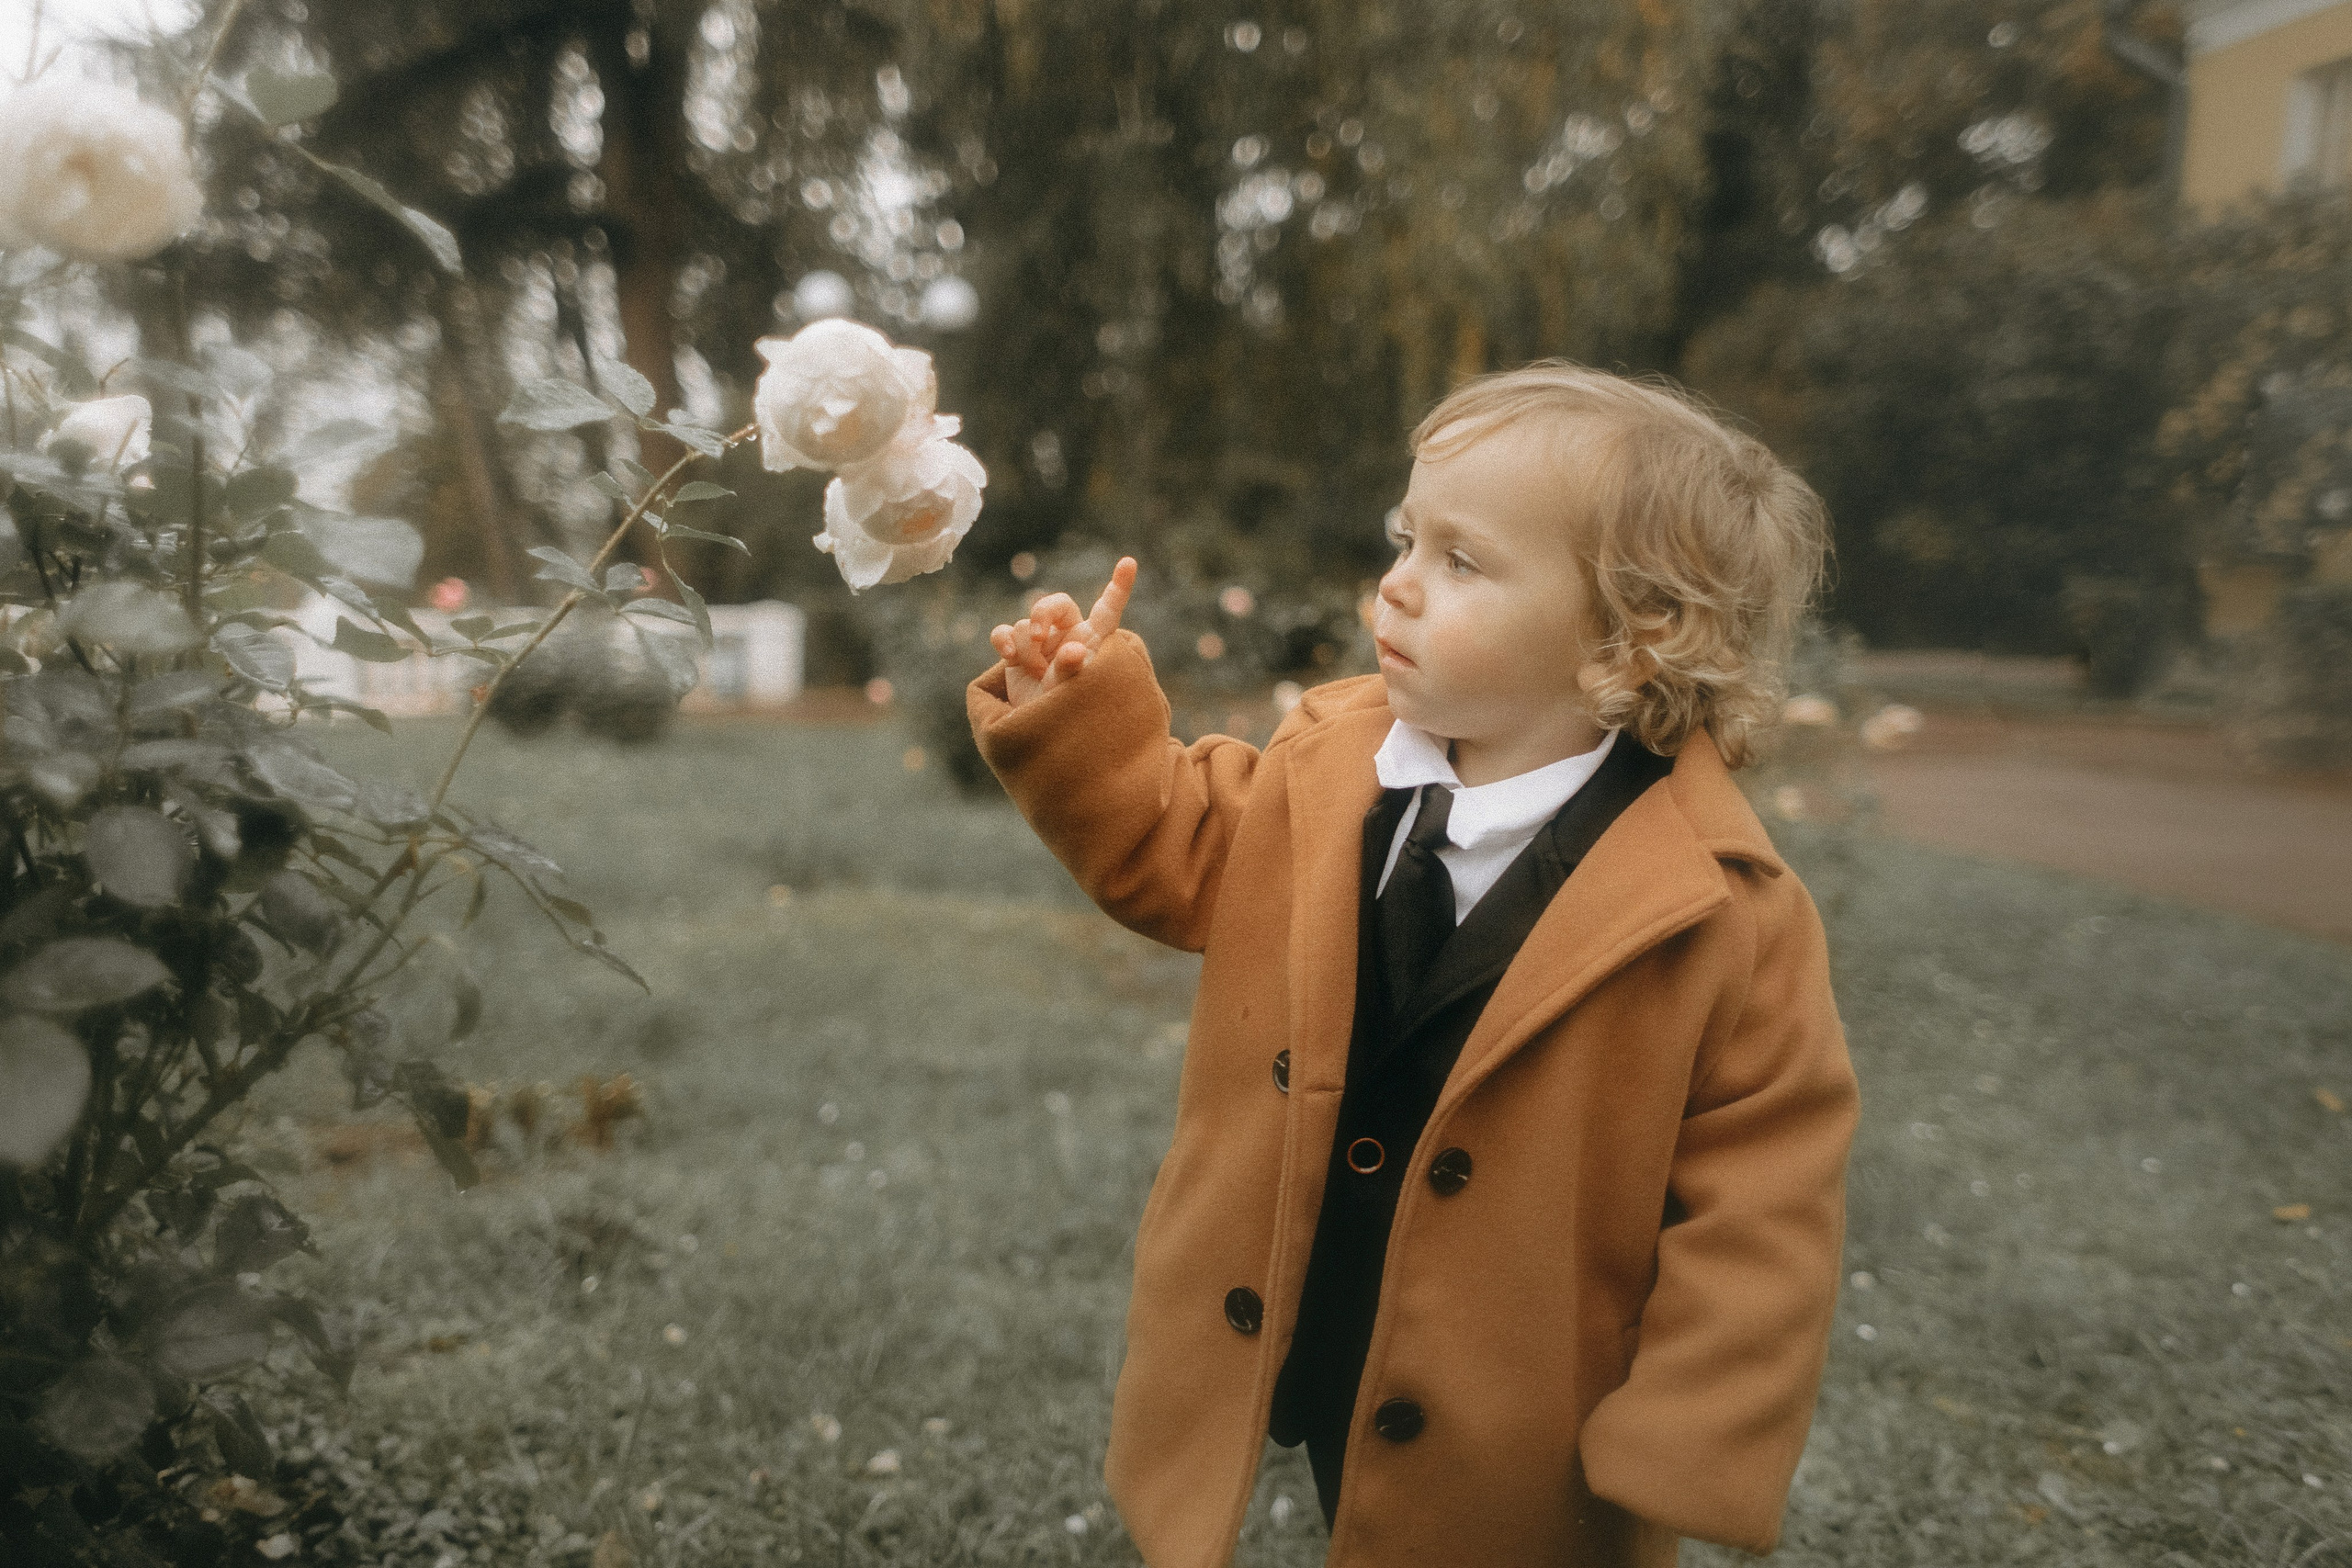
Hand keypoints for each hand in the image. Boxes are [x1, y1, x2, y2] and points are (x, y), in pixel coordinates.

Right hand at [989, 556, 1136, 706]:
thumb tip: (1072, 649)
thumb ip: (1072, 669)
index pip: (1107, 610)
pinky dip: (1004, 641)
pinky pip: (1004, 632)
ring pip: (1026, 625)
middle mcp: (1067, 635)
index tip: (1129, 564)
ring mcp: (1040, 643)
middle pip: (1054, 604)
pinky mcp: (1017, 652)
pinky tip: (1009, 655)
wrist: (1040, 733)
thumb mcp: (1073, 693)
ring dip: (1027, 648)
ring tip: (1034, 674)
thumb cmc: (1067, 714)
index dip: (1119, 587)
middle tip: (1038, 636)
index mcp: (1092, 640)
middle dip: (1043, 614)